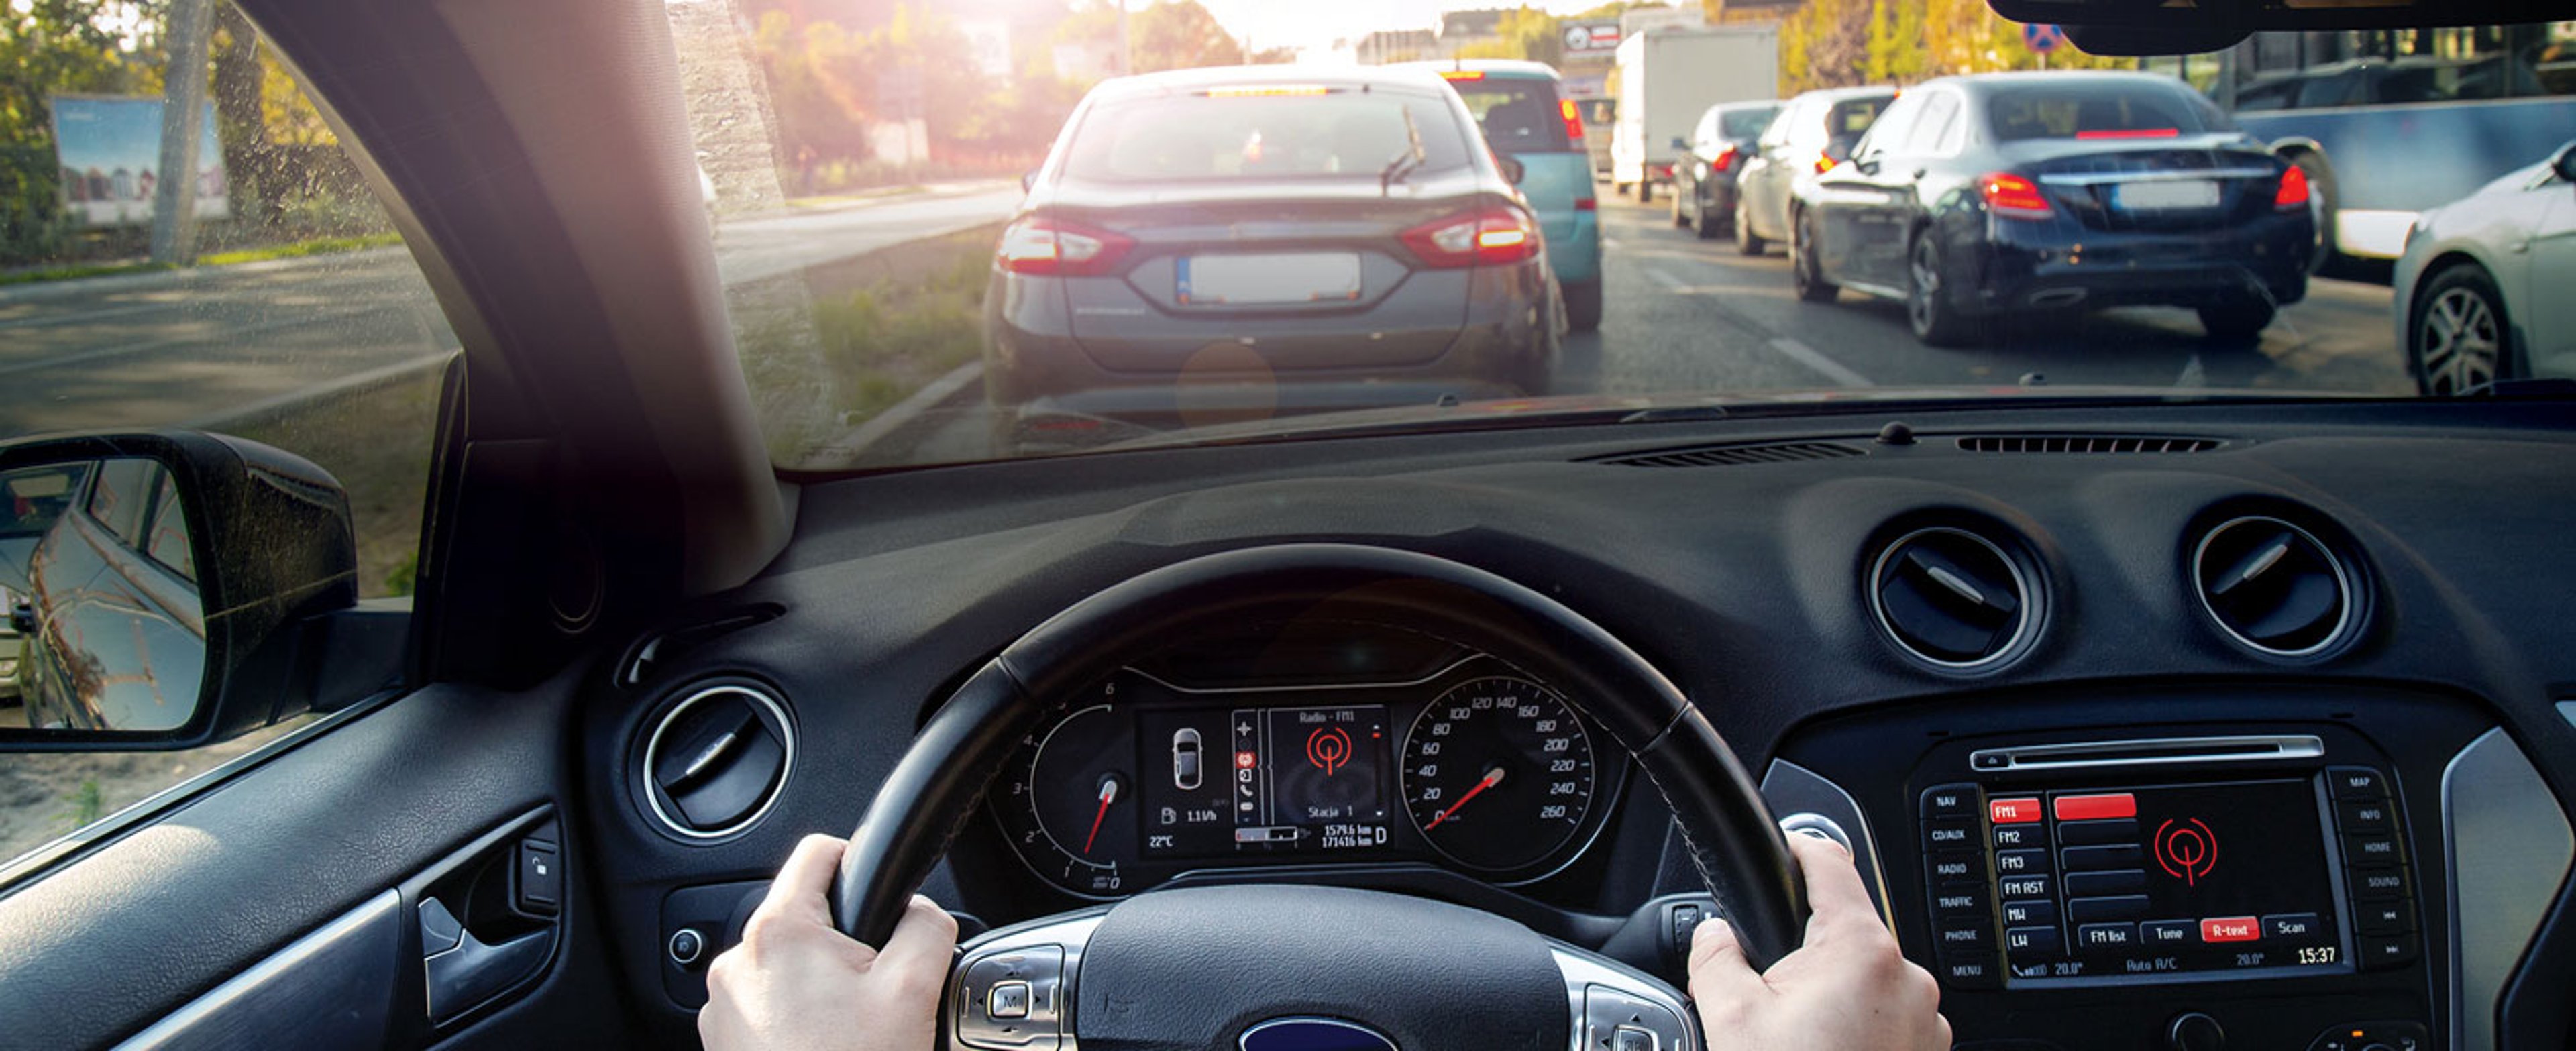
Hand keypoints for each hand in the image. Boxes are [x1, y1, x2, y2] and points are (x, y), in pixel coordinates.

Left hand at [700, 833, 958, 1050]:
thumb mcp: (914, 990)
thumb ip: (927, 927)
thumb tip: (924, 910)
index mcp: (779, 932)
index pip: (817, 853)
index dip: (857, 859)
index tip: (877, 888)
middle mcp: (738, 964)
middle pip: (803, 918)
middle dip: (845, 944)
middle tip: (876, 989)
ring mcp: (724, 1008)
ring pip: (786, 967)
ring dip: (820, 985)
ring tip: (851, 1029)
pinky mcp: (725, 1043)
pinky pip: (767, 1008)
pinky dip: (797, 1019)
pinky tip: (826, 1047)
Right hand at [1687, 832, 1951, 1050]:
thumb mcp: (1729, 1016)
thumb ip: (1716, 955)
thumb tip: (1716, 934)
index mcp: (1862, 950)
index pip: (1831, 862)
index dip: (1800, 846)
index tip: (1785, 845)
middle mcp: (1909, 978)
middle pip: (1847, 929)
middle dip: (1805, 949)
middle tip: (1769, 990)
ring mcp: (1926, 1020)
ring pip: (1868, 977)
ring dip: (1833, 992)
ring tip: (1796, 1038)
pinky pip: (1887, 1016)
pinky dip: (1856, 1025)